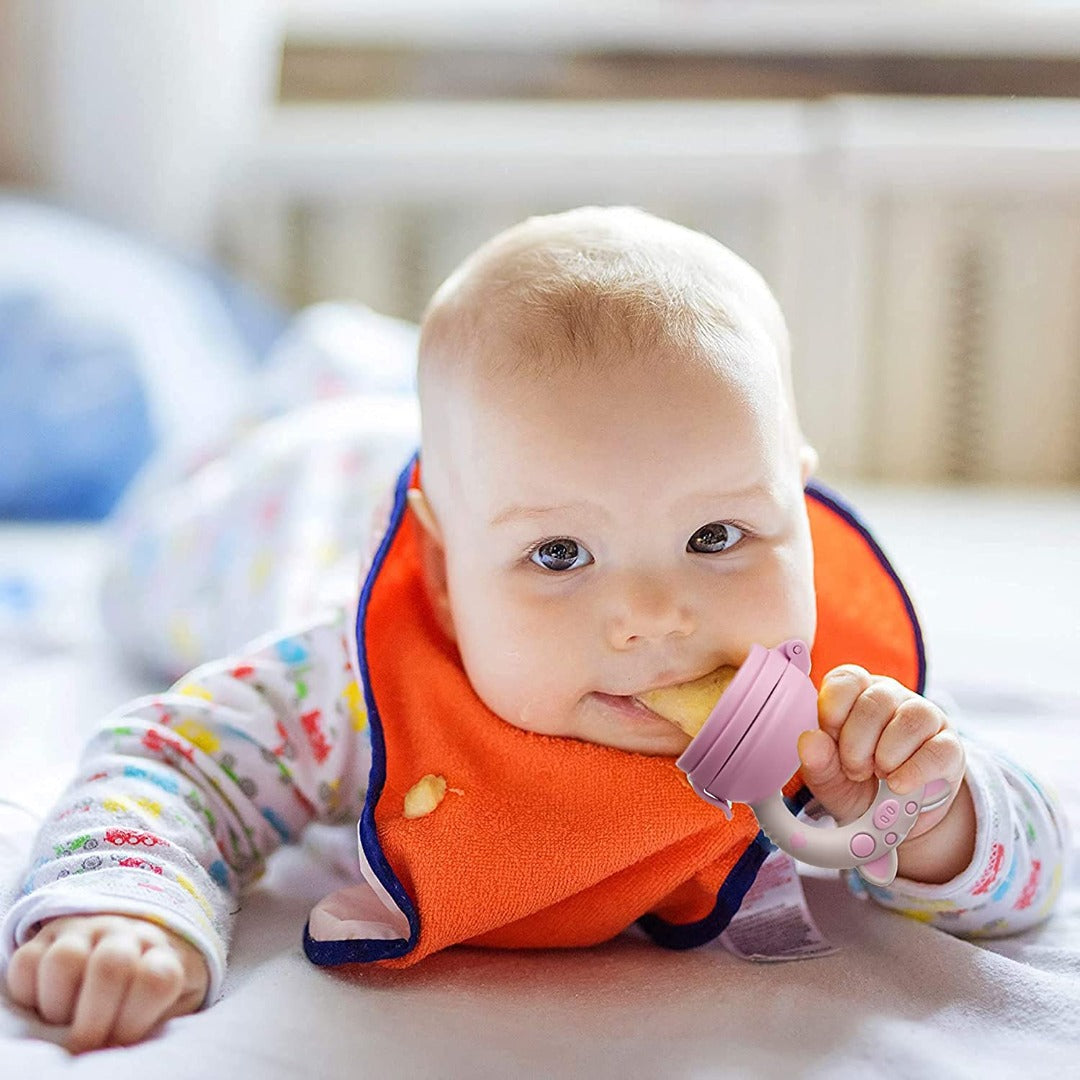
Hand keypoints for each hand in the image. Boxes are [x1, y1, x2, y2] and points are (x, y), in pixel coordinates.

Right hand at [5, 913, 208, 1051]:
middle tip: (88, 1042)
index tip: (122, 1040)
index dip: (134, 1021)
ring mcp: (83, 931)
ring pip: (65, 958)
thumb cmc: (145, 994)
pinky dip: (29, 992)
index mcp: (160, 954)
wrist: (127, 951)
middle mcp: (122, 935)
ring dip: (59, 1004)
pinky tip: (43, 1005)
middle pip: (111, 964)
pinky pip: (27, 961)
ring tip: (63, 1021)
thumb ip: (154, 1023)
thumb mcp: (165, 1008)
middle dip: (94, 1018)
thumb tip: (117, 1048)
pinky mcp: (45, 939)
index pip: (157, 979)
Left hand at [796, 665, 965, 846]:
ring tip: (880, 775)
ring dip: (887, 755)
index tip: (830, 737)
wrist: (895, 822)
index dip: (834, 710)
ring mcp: (925, 718)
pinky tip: (899, 785)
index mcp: (856, 694)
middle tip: (855, 770)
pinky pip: (938, 750)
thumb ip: (817, 761)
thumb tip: (810, 740)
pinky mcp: (951, 746)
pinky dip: (914, 772)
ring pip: (911, 719)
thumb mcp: (829, 780)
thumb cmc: (857, 787)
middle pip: (876, 701)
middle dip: (857, 743)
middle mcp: (891, 698)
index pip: (847, 679)